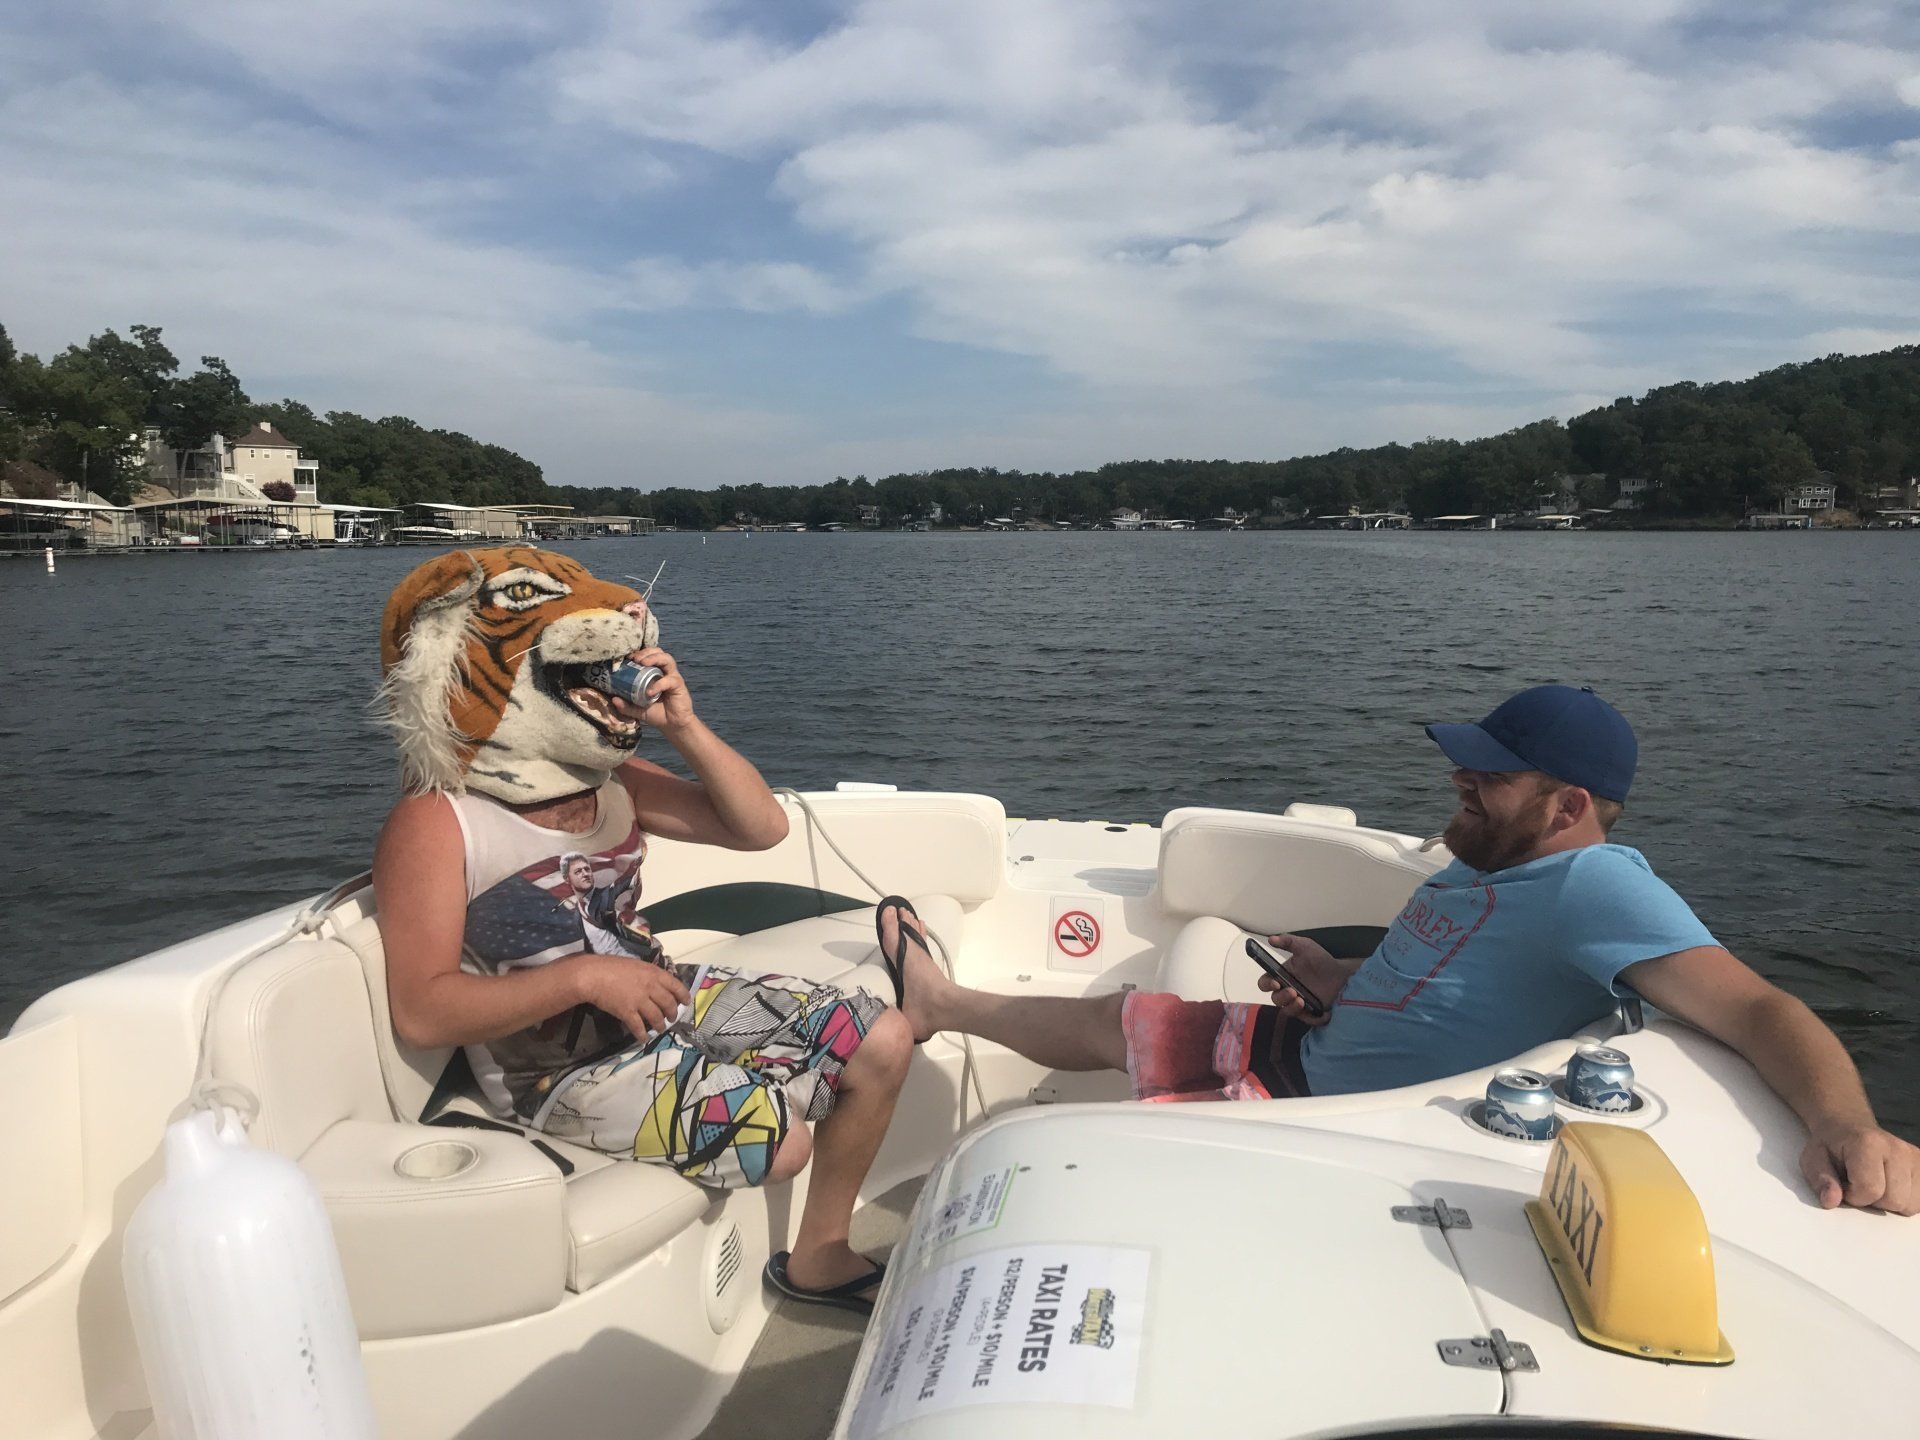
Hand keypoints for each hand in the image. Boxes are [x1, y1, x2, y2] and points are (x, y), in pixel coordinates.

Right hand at [569, 953, 691, 1039]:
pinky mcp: (627, 1012)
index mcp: (654, 973)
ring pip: (657, 1017)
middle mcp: (650, 987)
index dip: (684, 996)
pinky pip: (639, 1027)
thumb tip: (657, 984)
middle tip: (671, 1018)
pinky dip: (643, 1035)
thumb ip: (649, 975)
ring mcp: (639, 1000)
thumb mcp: (637, 965)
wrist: (593, 975)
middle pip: (668, 1004)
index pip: (676, 986)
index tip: (686, 1003)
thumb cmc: (612, 967)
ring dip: (660, 1025)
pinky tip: (644, 1039)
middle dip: (672, 1013)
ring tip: (660, 1029)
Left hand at [627, 646, 695, 733]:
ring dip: (654, 658)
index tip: (628, 657)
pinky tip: (649, 692)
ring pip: (667, 659)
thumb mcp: (637, 710)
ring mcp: (672, 677)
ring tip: (643, 663)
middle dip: (646, 652)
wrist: (672, 725)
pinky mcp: (678, 685)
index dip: (639, 653)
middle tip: (635, 659)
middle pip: (659, 652)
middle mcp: (664, 672)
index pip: (648, 656)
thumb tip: (613, 699)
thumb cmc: (656, 713)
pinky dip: (658, 684)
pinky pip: (669, 680)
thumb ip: (626, 706)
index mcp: (654, 673)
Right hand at [1255, 933, 1346, 1026]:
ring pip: (1286, 1011)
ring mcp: (1298, 1003)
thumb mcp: (1305, 946)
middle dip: (1281, 997)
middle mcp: (1287, 990)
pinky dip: (1314, 1018)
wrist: (1341, 974)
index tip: (1276, 982)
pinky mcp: (1310, 1013)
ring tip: (1302, 1001)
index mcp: (1282, 976)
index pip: (1266, 982)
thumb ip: (1288, 941)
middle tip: (1292, 991)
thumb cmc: (1320, 960)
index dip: (1267, 984)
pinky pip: (1307, 1020)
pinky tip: (1323, 1013)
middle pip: (1274, 999)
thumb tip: (1271, 939)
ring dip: (1291, 1008)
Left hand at [1800, 1124, 1919, 1213]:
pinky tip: (1889, 1186)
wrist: (1849, 1125)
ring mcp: (1914, 1157)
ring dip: (1890, 1202)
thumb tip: (1831, 1201)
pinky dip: (1904, 1200)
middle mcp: (1897, 1148)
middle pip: (1894, 1199)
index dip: (1854, 1196)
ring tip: (1875, 1184)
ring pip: (1910, 1204)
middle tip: (1859, 1185)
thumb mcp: (1813, 1159)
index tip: (1844, 1185)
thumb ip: (1820, 1180)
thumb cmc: (1831, 1146)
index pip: (1870, 1189)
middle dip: (1873, 1201)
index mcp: (1867, 1143)